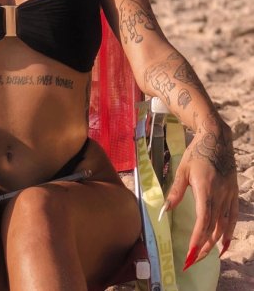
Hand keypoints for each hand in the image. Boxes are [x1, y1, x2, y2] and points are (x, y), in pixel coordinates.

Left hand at [165, 115, 237, 269]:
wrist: (217, 140)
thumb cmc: (197, 153)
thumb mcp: (182, 170)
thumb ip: (175, 191)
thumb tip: (165, 210)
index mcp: (206, 189)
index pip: (203, 220)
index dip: (197, 238)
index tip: (190, 252)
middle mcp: (220, 195)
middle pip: (214, 228)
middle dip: (204, 246)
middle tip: (193, 259)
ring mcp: (229, 195)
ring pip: (225, 226)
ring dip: (215, 242)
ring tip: (204, 254)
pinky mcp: (234, 194)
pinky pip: (233, 218)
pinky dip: (228, 233)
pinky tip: (224, 243)